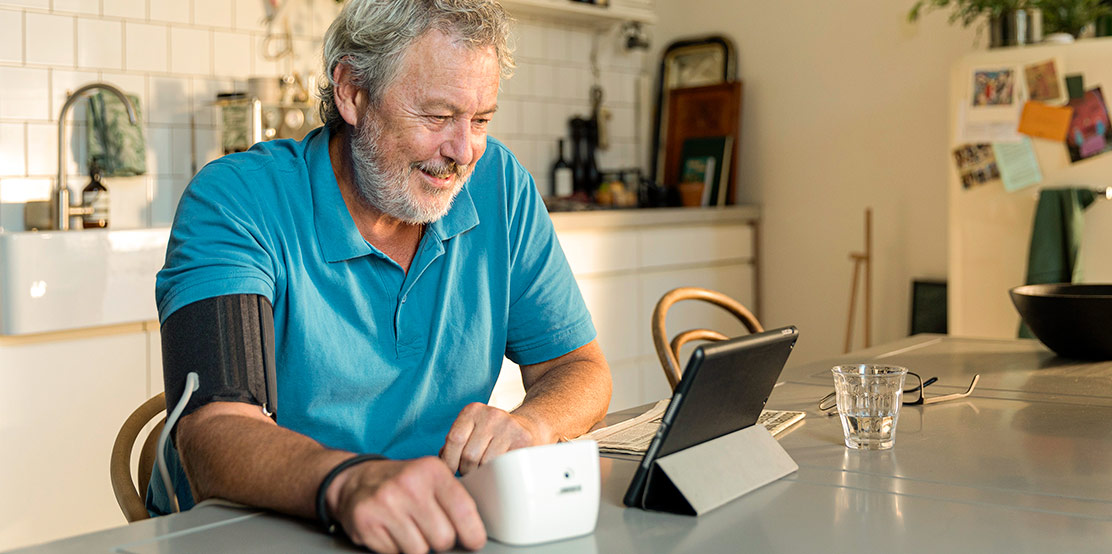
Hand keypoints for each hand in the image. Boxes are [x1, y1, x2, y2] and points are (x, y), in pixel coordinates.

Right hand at [327, 457, 485, 552]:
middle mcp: (409, 484)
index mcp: (432, 470)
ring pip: (419, 551)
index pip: (463, 510)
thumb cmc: (403, 484)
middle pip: (443, 538)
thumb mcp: (431, 478)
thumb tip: (477, 533)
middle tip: (432, 531)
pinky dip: (396, 549)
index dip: (473, 533)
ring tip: (410, 529)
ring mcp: (385, 503)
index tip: (474, 541)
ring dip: (418, 546)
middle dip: (441, 541)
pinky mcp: (366, 521)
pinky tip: (391, 531)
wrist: (357, 480)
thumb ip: (454, 500)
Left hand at [439, 403, 547, 474]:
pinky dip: (497, 474)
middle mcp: (491, 414)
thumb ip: (455, 444)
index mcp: (473, 410)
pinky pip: (502, 466)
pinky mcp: (523, 440)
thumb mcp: (473, 431)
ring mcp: (509, 427)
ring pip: (485, 463)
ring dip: (482, 474)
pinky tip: (499, 471)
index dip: (449, 461)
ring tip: (485, 472)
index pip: (454, 439)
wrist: (530, 426)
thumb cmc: (494, 436)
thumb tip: (440, 464)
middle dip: (467, 470)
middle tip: (471, 473)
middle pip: (469, 455)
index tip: (451, 472)